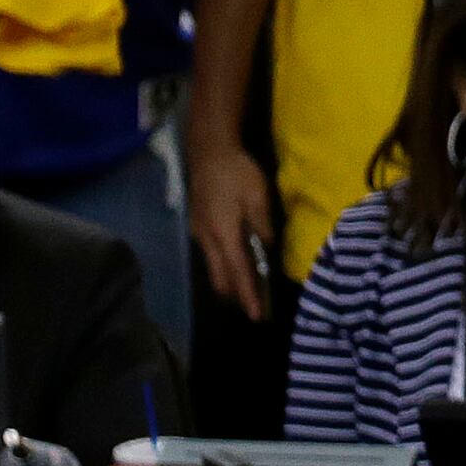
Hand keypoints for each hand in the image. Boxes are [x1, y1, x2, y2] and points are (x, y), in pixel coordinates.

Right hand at [188, 144, 277, 320]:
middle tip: (253, 309)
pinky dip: (223, 267)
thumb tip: (267, 250)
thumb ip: (262, 226)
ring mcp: (199, 233)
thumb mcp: (258, 197)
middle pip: (220, 277)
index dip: (248, 295)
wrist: (208, 150)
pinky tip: (235, 267)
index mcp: (224, 234)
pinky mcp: (198, 226)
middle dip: (236, 295)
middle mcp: (207, 239)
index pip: (238, 272)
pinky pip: (210, 255)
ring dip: (228, 282)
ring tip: (247, 293)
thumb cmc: (237, 172)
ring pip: (213, 268)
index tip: (256, 315)